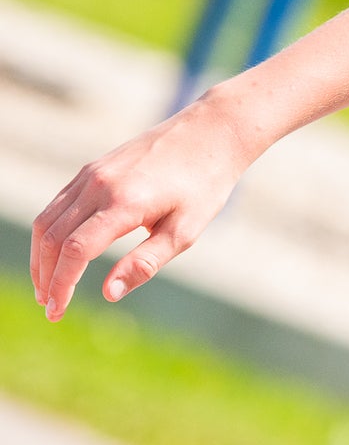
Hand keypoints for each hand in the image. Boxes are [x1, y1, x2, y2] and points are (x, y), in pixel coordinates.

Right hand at [31, 95, 254, 321]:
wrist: (211, 132)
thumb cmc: (205, 185)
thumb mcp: (186, 230)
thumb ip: (145, 262)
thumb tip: (108, 293)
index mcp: (124, 202)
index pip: (75, 251)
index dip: (61, 285)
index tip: (56, 312)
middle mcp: (99, 185)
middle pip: (53, 237)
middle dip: (45, 276)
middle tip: (49, 306)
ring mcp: (92, 173)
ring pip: (48, 219)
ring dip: (41, 256)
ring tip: (47, 285)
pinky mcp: (93, 168)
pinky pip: (59, 203)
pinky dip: (50, 232)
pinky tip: (58, 252)